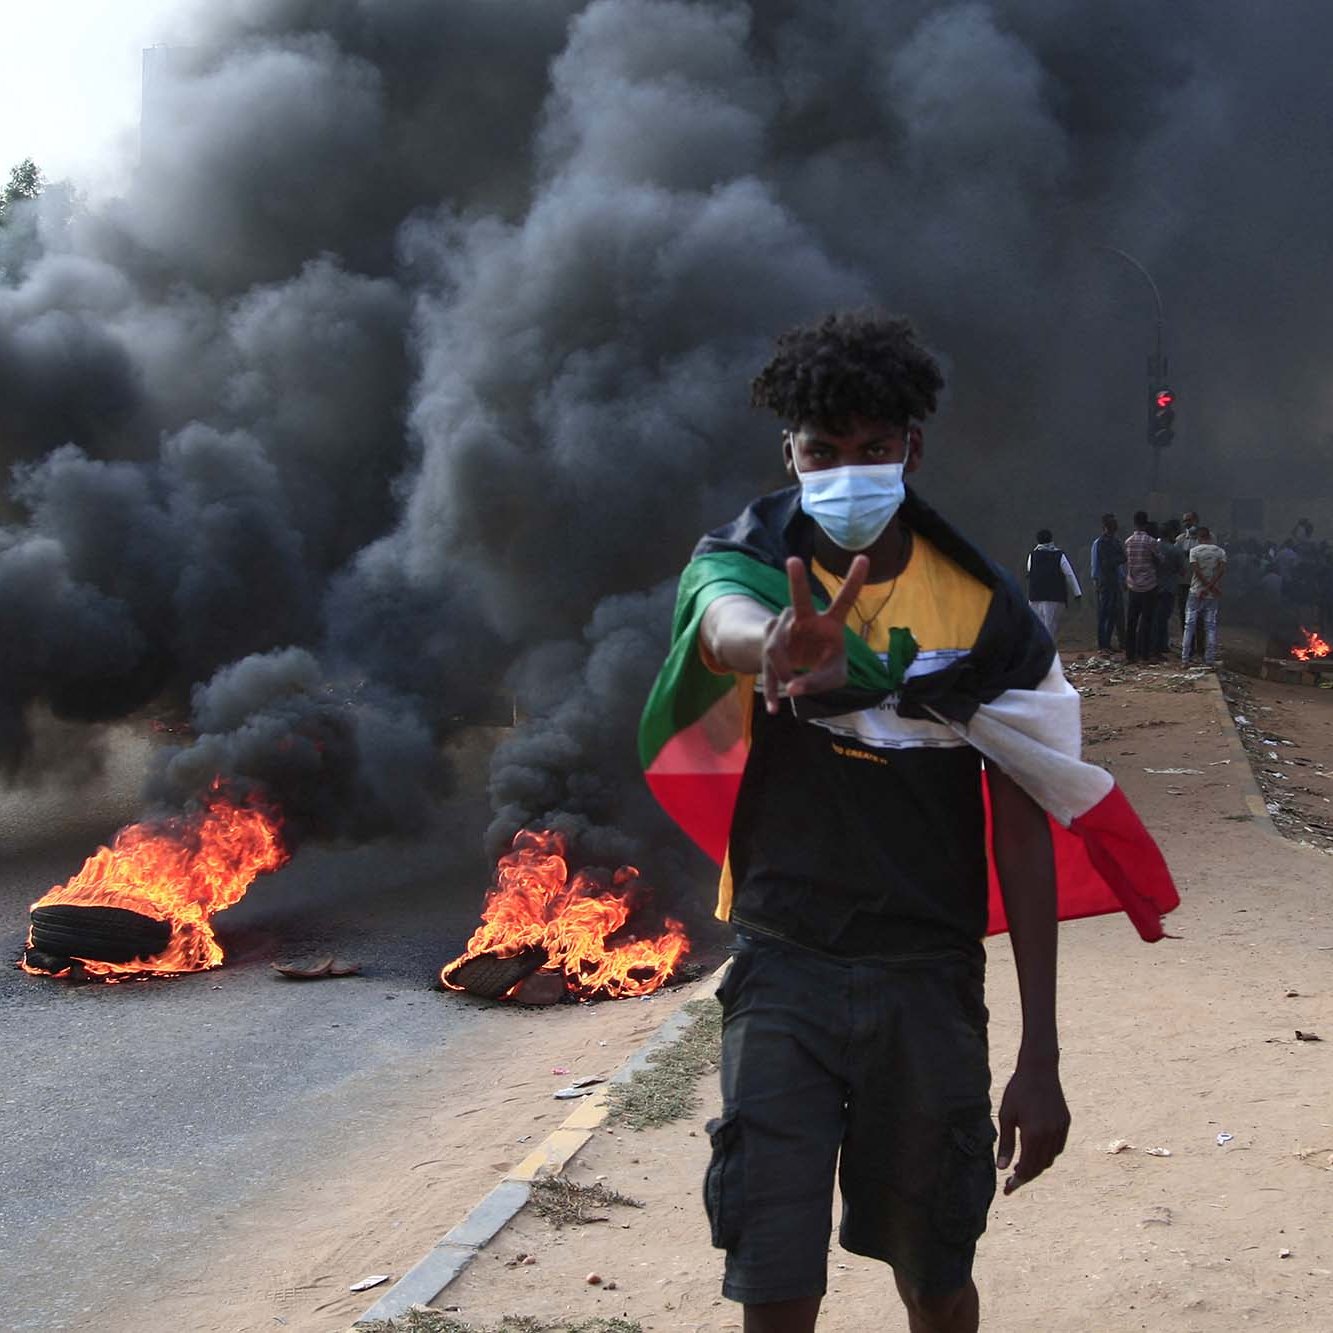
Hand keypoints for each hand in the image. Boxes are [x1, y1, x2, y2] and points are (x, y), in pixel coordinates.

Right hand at [761, 555, 868, 713]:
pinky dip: (772, 691)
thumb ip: (819, 683)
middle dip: (797, 581)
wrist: (795, 665)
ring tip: (791, 690)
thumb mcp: (833, 677)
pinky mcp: (767, 646)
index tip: (864, 557)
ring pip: (779, 649)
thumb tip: (792, 688)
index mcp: (829, 624)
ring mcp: (782, 630)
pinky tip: (773, 708)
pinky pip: (767, 666)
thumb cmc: (823, 664)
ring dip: (785, 672)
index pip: (844, 601)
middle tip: (793, 560)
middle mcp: (804, 620)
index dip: (854, 581)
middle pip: (799, 600)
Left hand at [996, 1060, 1069, 1194]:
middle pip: (1040, 1166)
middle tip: (1012, 1182)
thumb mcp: (1006, 1115)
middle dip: (1026, 1177)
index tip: (1007, 1191)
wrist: (1039, 1070)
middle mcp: (1050, 1135)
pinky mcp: (1066, 1123)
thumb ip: (1005, 1143)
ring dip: (1037, 1167)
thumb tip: (1002, 1168)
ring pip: (1050, 1159)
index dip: (1017, 1182)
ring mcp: (1061, 1129)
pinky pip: (1057, 1147)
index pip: (1027, 1167)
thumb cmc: (1018, 1091)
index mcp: (1034, 1134)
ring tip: (1021, 1168)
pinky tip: (1035, 1153)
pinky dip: (1047, 1155)